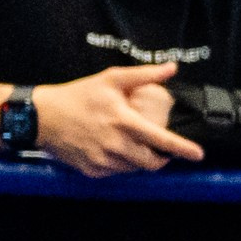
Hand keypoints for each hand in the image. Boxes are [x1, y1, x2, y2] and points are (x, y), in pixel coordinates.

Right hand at [28, 64, 203, 176]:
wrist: (41, 117)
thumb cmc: (79, 95)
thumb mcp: (111, 79)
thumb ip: (144, 75)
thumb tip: (172, 68)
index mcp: (125, 122)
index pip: (162, 140)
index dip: (183, 149)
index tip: (199, 155)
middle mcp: (116, 145)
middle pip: (152, 162)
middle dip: (162, 158)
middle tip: (161, 150)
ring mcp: (103, 160)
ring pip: (135, 169)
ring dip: (141, 160)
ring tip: (133, 145)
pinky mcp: (91, 170)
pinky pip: (116, 172)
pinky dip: (121, 164)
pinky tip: (114, 150)